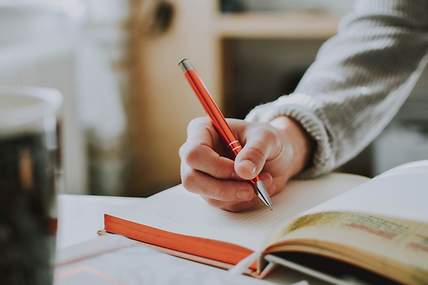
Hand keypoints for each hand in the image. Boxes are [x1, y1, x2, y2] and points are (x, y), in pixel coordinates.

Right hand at [179, 116, 311, 211]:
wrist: (275, 156)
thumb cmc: (265, 140)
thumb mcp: (267, 138)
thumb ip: (256, 151)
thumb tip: (244, 171)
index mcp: (202, 131)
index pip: (194, 153)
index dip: (215, 166)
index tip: (241, 171)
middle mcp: (196, 154)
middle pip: (191, 179)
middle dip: (223, 188)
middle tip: (250, 187)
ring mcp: (201, 176)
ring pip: (207, 196)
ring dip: (238, 194)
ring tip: (261, 182)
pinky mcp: (212, 193)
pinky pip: (221, 204)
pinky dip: (242, 200)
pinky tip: (257, 188)